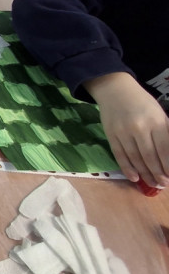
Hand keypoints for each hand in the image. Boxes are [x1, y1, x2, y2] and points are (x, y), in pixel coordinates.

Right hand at [86, 72, 168, 186]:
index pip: (165, 149)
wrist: (115, 89)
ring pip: (135, 158)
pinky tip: (134, 177)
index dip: (168, 166)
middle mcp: (140, 128)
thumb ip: (165, 132)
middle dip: (158, 173)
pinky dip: (127, 168)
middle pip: (150, 156)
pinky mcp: (111, 134)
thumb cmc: (142, 102)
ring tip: (152, 183)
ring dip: (145, 173)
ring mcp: (123, 132)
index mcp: (156, 121)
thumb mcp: (159, 113)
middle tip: (163, 184)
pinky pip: (119, 155)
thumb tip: (168, 155)